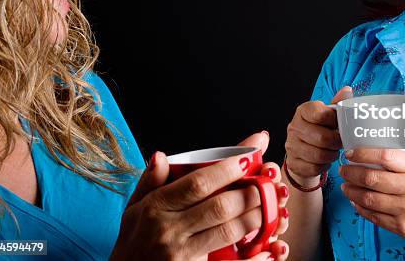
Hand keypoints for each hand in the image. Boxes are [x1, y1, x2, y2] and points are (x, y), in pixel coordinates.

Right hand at [110, 132, 289, 260]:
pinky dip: (253, 257)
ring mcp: (181, 254)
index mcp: (156, 207)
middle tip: (269, 180)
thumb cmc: (132, 242)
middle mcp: (169, 230)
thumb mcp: (133, 209)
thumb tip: (162, 155)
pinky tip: (269, 247)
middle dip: (250, 191)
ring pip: (228, 231)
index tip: (249, 156)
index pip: (197, 183)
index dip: (227, 168)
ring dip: (255, 216)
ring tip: (272, 204)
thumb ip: (150, 181)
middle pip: (219, 205)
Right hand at [284, 87, 351, 186]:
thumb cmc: (319, 129)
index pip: (321, 115)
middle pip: (322, 137)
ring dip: (331, 154)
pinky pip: (314, 167)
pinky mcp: (293, 162)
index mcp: (303, 111)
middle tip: (341, 142)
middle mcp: (294, 127)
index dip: (334, 122)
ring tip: (333, 150)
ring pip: (319, 154)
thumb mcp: (328, 115)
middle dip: (336, 142)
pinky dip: (323, 165)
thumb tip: (347, 91)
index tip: (339, 125)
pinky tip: (324, 160)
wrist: (303, 151)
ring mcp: (291, 145)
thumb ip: (338, 104)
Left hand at [339, 148, 404, 257]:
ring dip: (351, 191)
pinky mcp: (402, 227)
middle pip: (371, 178)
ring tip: (345, 185)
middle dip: (351, 173)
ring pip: (368, 198)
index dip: (363, 153)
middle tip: (344, 169)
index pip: (385, 156)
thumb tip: (376, 151)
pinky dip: (360, 208)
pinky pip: (374, 216)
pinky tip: (356, 202)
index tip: (351, 153)